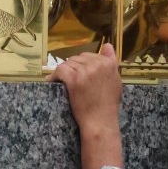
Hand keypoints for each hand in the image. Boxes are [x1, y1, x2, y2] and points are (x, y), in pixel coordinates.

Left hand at [48, 43, 123, 168]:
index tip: (80, 76)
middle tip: (70, 80)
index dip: (83, 65)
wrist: (100, 122)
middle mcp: (98, 64)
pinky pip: (60, 70)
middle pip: (78, 58)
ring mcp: (85, 71)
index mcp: (109, 64)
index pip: (90, 55)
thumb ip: (111, 63)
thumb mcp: (115, 82)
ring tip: (61, 82)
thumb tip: (108, 45)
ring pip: (68, 63)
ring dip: (63, 72)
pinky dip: (54, 76)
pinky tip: (52, 82)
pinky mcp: (74, 79)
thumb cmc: (107, 106)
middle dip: (73, 68)